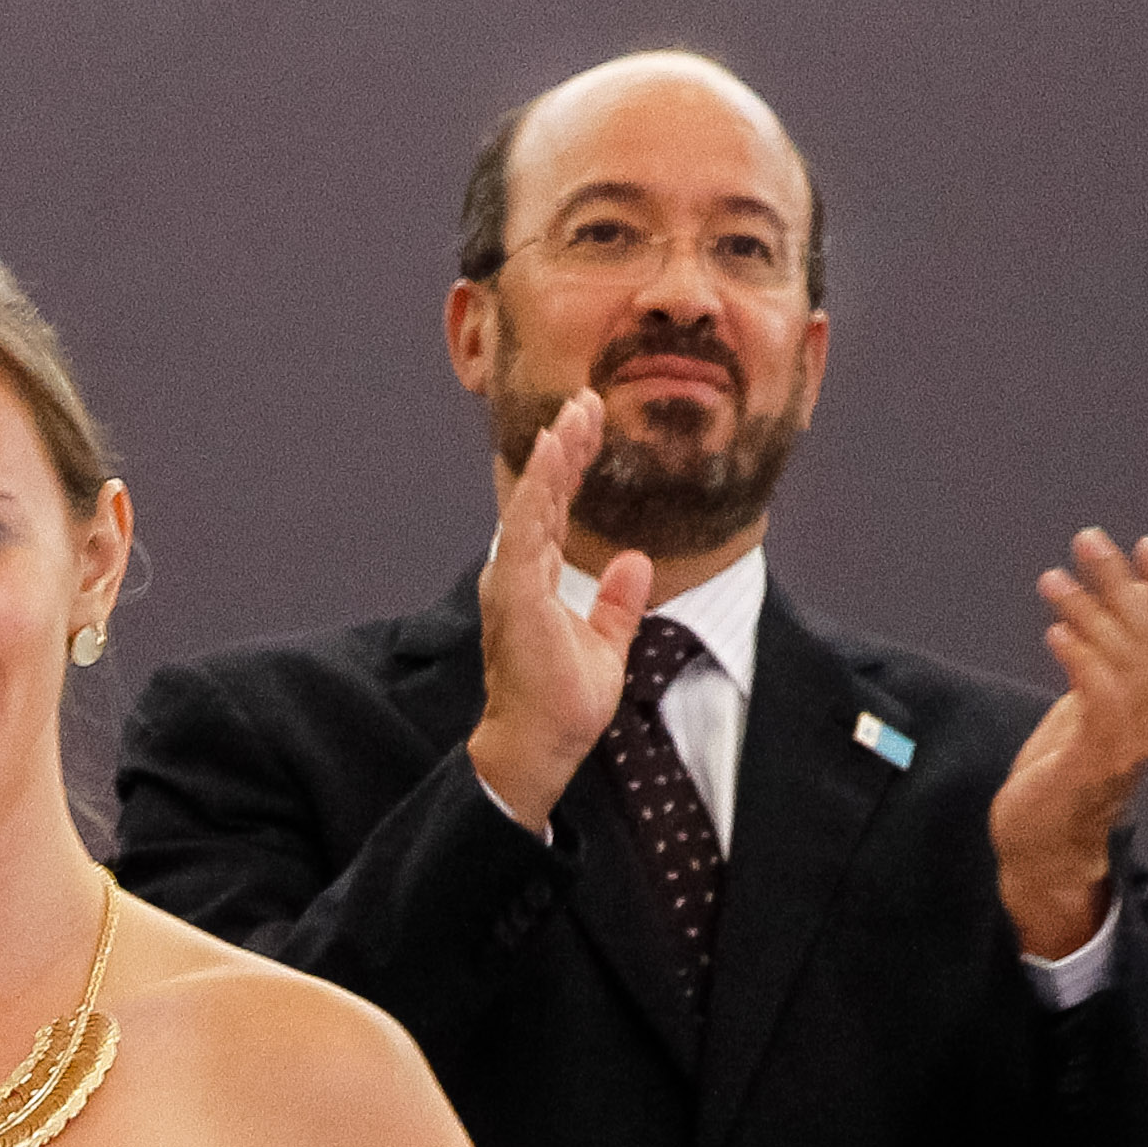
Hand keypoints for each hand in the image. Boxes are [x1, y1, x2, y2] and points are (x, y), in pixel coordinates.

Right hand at [469, 391, 651, 829]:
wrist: (541, 747)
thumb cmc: (562, 706)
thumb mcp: (606, 645)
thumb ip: (617, 604)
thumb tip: (634, 563)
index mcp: (534, 582)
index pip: (553, 510)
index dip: (571, 466)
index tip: (590, 424)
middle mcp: (517, 574)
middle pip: (541, 495)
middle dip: (565, 445)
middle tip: (585, 399)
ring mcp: (513, 580)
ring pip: (534, 501)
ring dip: (555, 453)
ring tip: (577, 411)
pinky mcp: (516, 592)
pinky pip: (528, 526)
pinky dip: (541, 485)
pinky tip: (557, 451)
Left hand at [990, 531, 1147, 956]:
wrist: (1044, 850)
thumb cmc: (1060, 777)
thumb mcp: (1085, 711)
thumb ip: (1103, 667)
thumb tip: (1106, 609)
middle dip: (1121, 580)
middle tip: (1088, 540)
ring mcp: (1129, 741)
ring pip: (1125, 660)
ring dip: (1090, 612)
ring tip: (1053, 580)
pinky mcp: (1095, 761)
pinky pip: (1100, 700)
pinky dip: (1082, 661)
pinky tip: (1055, 633)